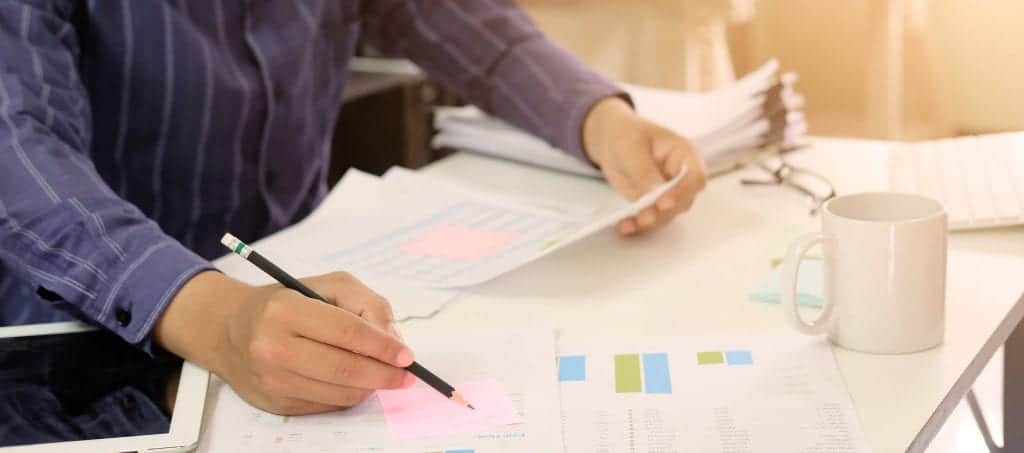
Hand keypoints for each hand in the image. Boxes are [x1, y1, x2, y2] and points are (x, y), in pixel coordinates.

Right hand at [155, 271, 414, 414]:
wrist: (229, 329)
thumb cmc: (287, 301)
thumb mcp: (328, 285)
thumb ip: (366, 304)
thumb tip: (393, 341)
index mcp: (285, 311)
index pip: (346, 332)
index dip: (382, 346)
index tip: (407, 356)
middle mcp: (273, 348)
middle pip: (344, 369)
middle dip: (384, 374)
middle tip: (407, 374)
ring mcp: (272, 380)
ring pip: (340, 393)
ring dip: (370, 386)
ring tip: (381, 373)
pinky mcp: (276, 403)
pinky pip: (327, 405)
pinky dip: (348, 394)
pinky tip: (352, 380)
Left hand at [582, 96, 706, 235]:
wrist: (610, 140)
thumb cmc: (626, 134)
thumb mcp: (632, 147)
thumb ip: (644, 171)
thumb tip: (656, 195)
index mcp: (684, 154)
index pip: (695, 177)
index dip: (682, 192)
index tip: (663, 203)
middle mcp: (682, 176)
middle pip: (683, 201)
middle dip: (663, 213)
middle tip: (643, 218)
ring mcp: (669, 191)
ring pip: (667, 214)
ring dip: (648, 223)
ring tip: (626, 225)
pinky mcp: (654, 203)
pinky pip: (651, 218)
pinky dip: (637, 225)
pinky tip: (623, 226)